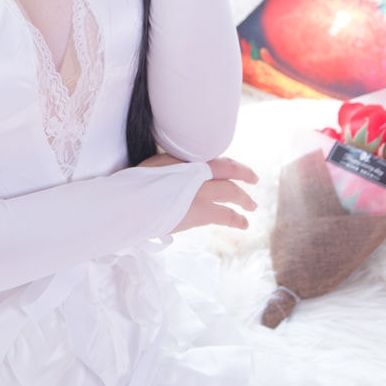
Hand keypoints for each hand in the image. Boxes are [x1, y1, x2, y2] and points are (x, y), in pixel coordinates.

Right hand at [139, 152, 258, 233]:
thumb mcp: (158, 164)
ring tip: (251, 207)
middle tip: (253, 181)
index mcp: (190, 161)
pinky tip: (243, 224)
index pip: (222, 163)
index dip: (237, 167)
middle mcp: (199, 174)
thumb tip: (187, 170)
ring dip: (244, 201)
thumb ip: (177, 166)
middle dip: (244, 180)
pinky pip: (224, 215)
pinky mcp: (200, 212)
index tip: (246, 171)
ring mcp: (201, 192)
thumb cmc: (136, 183)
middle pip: (229, 176)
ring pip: (231, 193)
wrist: (131, 202)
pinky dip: (235, 219)